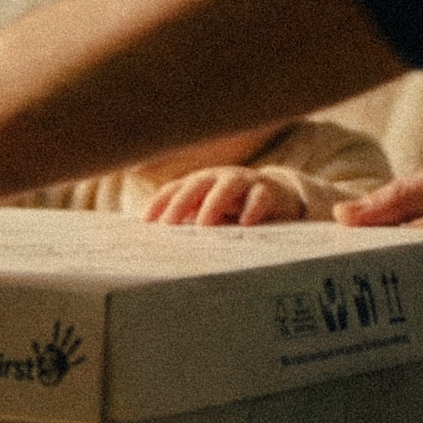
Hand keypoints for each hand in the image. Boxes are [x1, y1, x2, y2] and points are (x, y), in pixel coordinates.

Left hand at [140, 166, 302, 224]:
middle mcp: (218, 178)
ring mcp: (244, 182)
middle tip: (168, 225)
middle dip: (180, 204)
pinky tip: (245, 224)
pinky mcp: (268, 191)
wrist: (277, 196)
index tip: (145, 222)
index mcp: (199, 183)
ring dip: (213, 205)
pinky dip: (252, 209)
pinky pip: (259, 197)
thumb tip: (162, 244)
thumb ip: (189, 222)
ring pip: (227, 187)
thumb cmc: (234, 208)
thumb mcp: (209, 214)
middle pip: (196, 185)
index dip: (159, 203)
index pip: (174, 189)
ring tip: (203, 225)